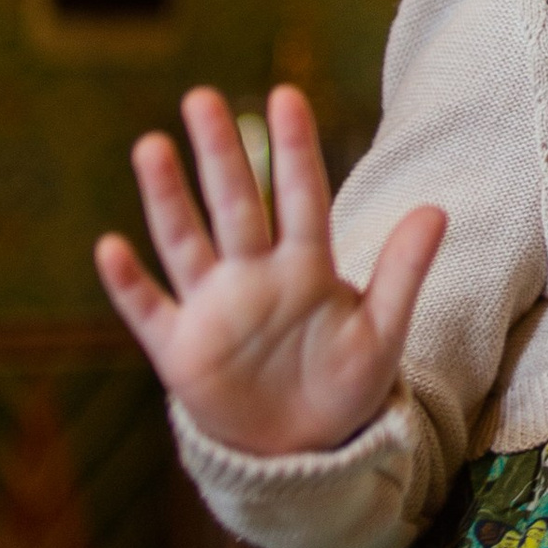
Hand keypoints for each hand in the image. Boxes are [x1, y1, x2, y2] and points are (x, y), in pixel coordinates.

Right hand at [95, 85, 444, 455]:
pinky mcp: (181, 351)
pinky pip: (149, 311)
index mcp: (307, 265)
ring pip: (186, 242)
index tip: (284, 97)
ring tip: (152, 147)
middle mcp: (255, 274)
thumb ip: (403, 271)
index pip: (301, 196)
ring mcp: (214, 309)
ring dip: (167, 199)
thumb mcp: (382, 332)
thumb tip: (438, 210)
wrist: (304, 450)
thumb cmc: (346, 383)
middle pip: (236, 204)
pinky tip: (110, 246)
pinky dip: (129, 283)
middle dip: (220, 154)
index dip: (294, 150)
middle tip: (202, 97)